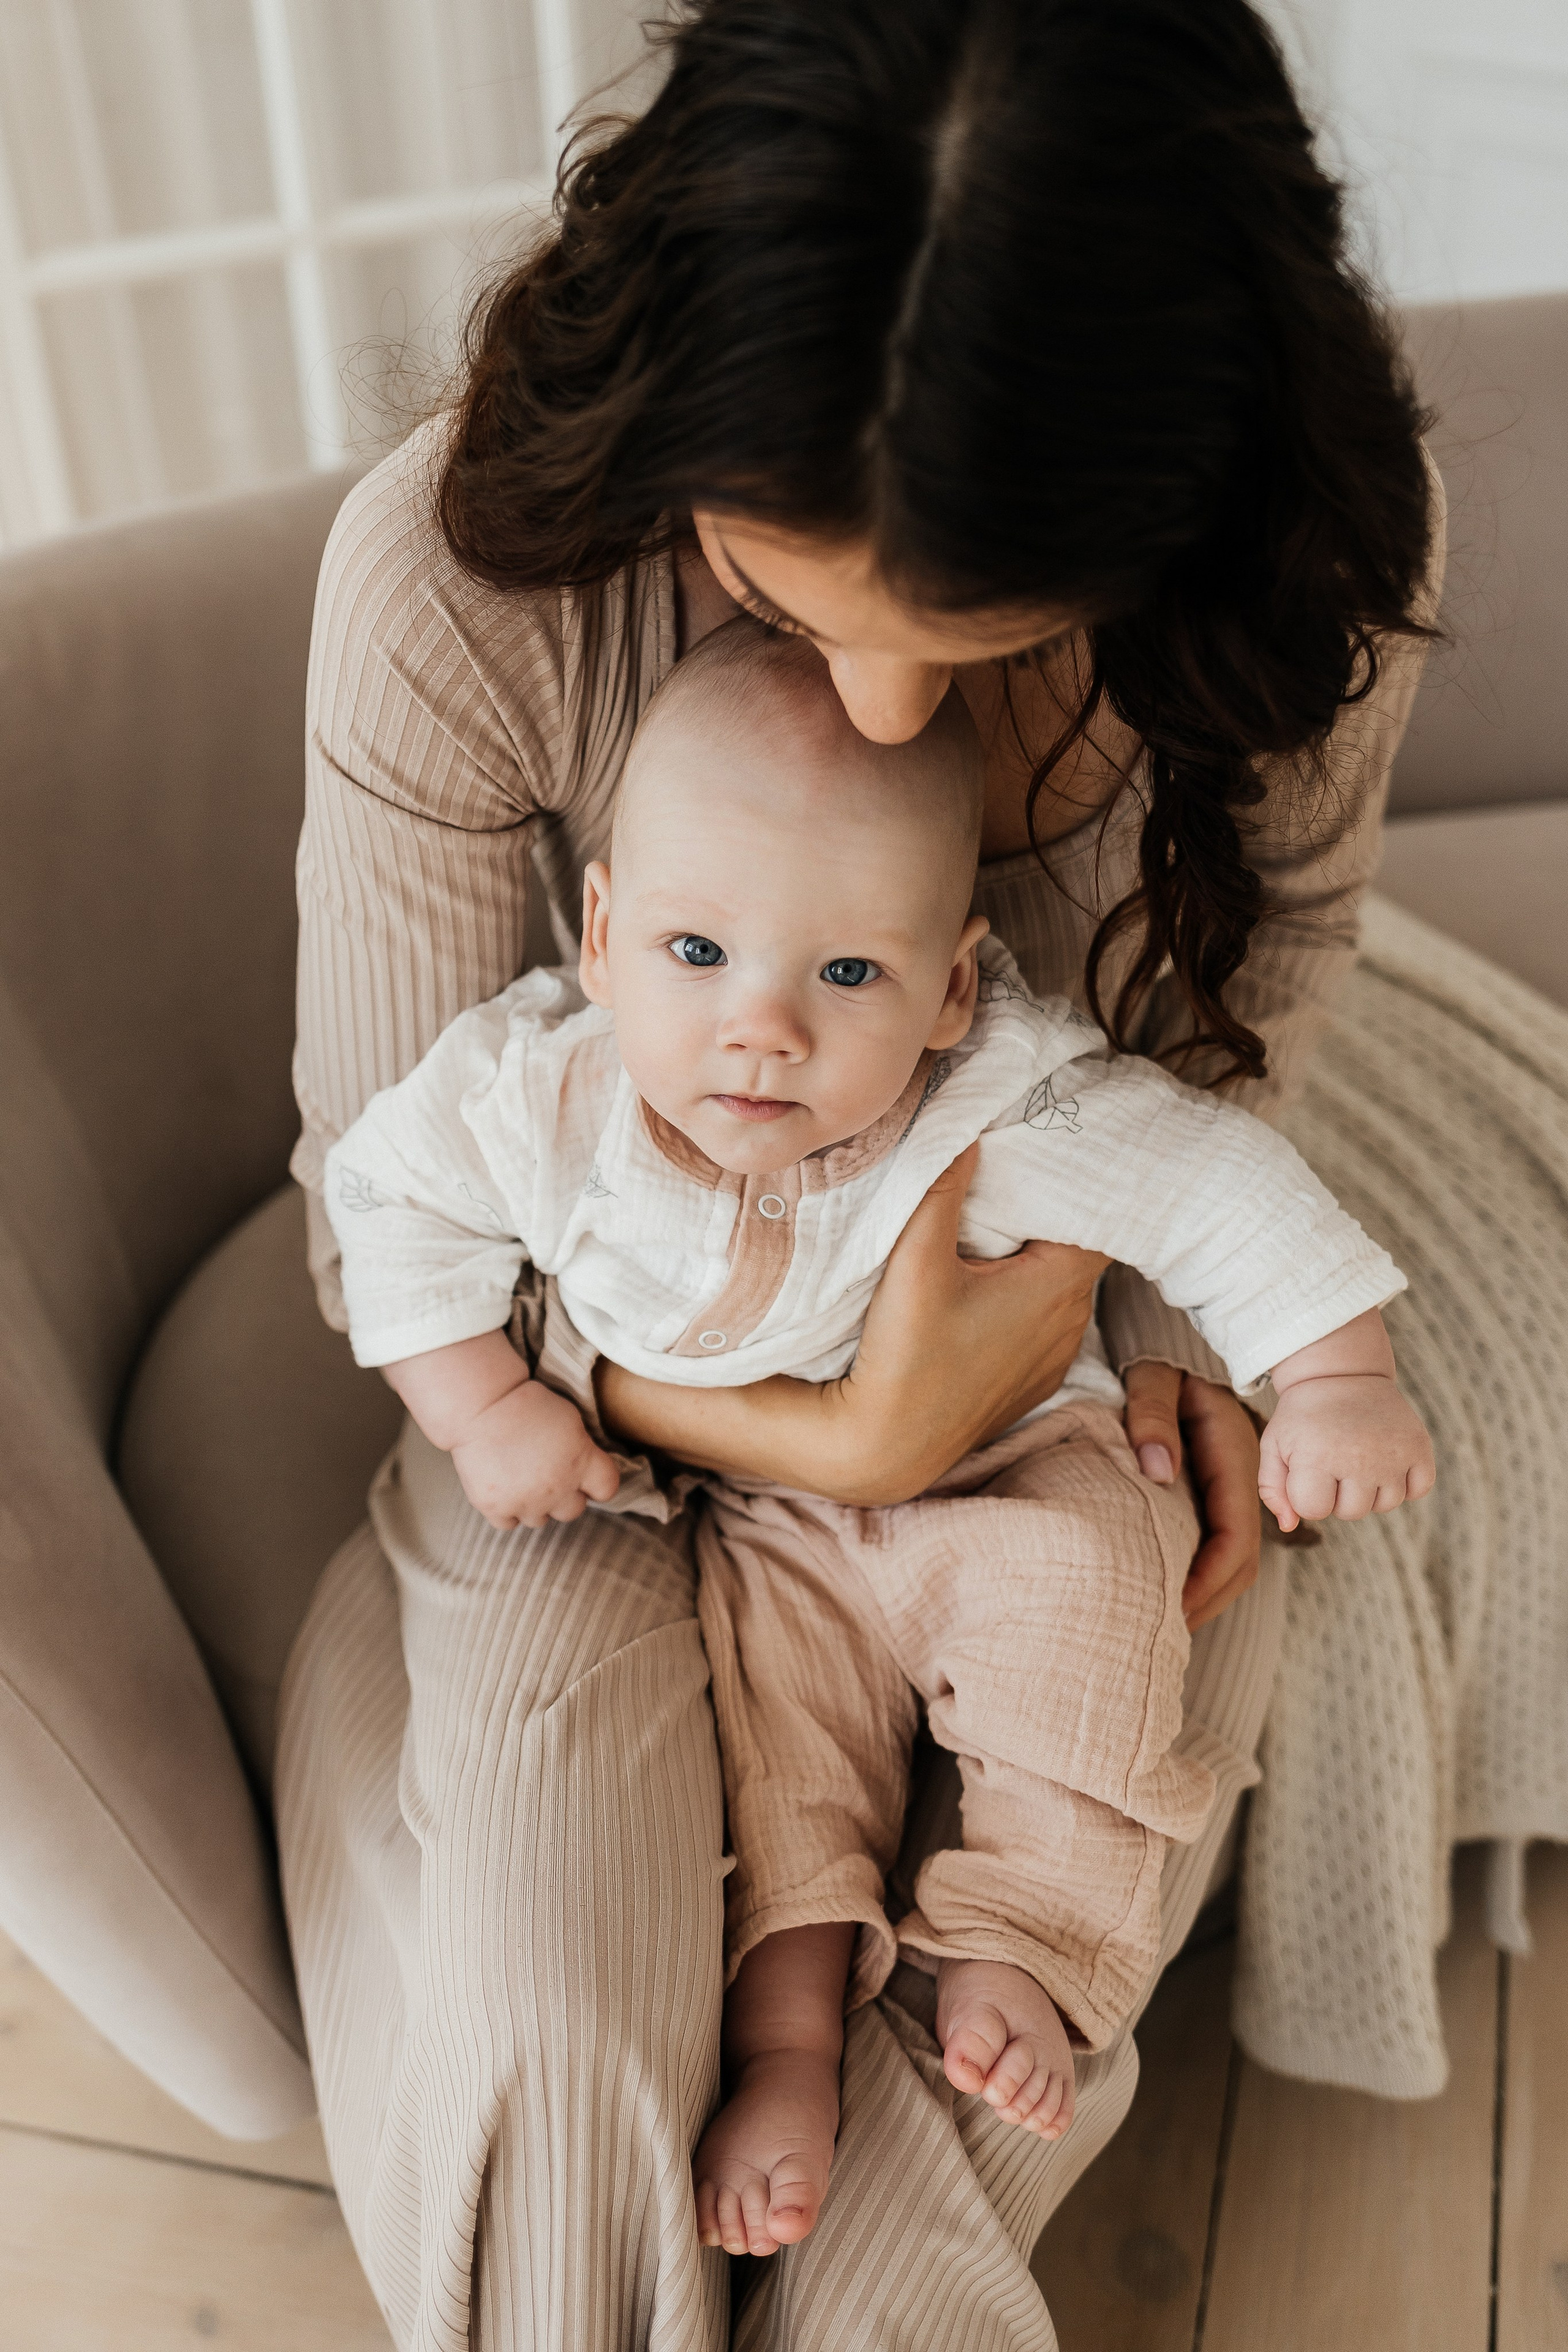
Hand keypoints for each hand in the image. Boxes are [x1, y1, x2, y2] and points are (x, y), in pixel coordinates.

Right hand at [450, 1378, 620, 1528]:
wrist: (481, 1405)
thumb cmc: (526, 1404)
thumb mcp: (570, 1420)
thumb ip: (583, 1451)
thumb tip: (586, 1470)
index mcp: (582, 1462)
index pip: (607, 1489)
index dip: (596, 1482)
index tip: (585, 1476)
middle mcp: (558, 1488)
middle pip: (573, 1510)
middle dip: (565, 1496)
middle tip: (547, 1474)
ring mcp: (526, 1502)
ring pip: (540, 1520)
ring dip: (535, 1505)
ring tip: (521, 1478)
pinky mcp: (495, 1508)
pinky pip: (509, 1523)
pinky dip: (507, 1510)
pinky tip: (503, 1488)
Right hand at [597, 1144, 1107, 1505]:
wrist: (886, 1447)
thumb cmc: (905, 1357)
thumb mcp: (916, 1261)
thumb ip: (942, 1186)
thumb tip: (965, 1124)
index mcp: (1060, 1285)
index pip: (1102, 1211)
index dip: (1084, 1175)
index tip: (1058, 1141)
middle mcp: (1071, 1321)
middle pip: (1080, 1242)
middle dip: (1056, 1205)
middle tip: (1025, 1162)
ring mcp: (1054, 1354)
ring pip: (1062, 1281)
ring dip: (1040, 1250)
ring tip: (1006, 1212)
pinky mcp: (1030, 1378)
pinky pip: (1044, 1316)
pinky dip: (1028, 1290)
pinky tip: (991, 1277)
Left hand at [1123, 1363, 1262, 1630]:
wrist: (1171, 1340)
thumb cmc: (1158, 1356)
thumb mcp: (1153, 1375)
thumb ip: (1150, 1415)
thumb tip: (1157, 1471)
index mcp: (1233, 1453)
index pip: (1233, 1535)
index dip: (1206, 1579)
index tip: (1170, 1609)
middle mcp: (1240, 1477)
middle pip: (1240, 1559)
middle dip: (1207, 1601)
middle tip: (1160, 1636)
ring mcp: (1229, 1486)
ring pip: (1231, 1558)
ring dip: (1203, 1595)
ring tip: (1159, 1627)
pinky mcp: (1213, 1491)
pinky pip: (1215, 1543)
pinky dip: (1195, 1575)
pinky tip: (1162, 1592)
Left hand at [1259, 1375, 1434, 1531]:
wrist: (1342, 1375)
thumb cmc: (1304, 1417)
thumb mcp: (1274, 1445)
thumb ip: (1272, 1490)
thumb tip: (1288, 1527)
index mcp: (1318, 1457)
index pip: (1314, 1510)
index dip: (1306, 1493)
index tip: (1307, 1466)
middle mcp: (1359, 1458)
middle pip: (1350, 1512)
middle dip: (1337, 1494)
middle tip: (1334, 1458)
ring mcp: (1394, 1454)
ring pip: (1384, 1505)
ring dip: (1370, 1490)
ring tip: (1357, 1456)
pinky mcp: (1419, 1447)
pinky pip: (1418, 1490)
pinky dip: (1405, 1483)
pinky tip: (1386, 1460)